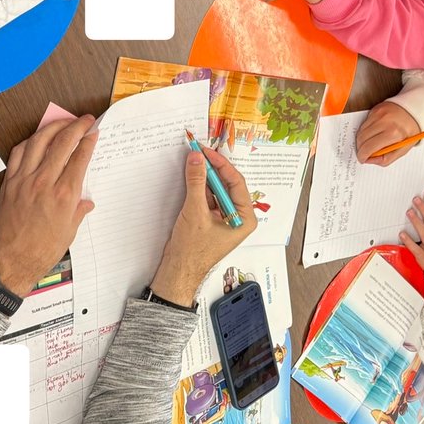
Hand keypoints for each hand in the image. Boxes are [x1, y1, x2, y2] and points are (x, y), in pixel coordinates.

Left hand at [0, 116, 97, 295]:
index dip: (88, 140)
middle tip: (84, 120)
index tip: (93, 132)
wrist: (12, 261)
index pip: (79, 158)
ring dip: (53, 127)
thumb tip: (86, 202)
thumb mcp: (70, 232)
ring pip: (39, 142)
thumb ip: (79, 211)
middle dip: (76, 127)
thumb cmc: (42, 251)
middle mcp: (44, 183)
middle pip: (62, 143)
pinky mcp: (9, 183)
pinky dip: (29, 142)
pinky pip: (18, 153)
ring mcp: (24, 180)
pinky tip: (37, 139)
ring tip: (63, 122)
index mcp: (64, 196)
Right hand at [150, 147, 256, 305]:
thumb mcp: (195, 212)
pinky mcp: (212, 218)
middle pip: (227, 184)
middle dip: (213, 169)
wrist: (179, 270)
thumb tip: (197, 159)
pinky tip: (191, 175)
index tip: (207, 152)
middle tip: (199, 153)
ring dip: (205, 176)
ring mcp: (225, 217)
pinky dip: (199, 186)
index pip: (236, 183)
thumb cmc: (192, 251)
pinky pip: (208, 197)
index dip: (221, 165)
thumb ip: (196, 183)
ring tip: (193, 160)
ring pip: (217, 189)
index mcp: (244, 218)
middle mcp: (238, 216)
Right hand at [356, 101, 420, 165]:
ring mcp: (379, 114)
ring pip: (361, 130)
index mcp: (393, 133)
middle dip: (361, 148)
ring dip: (362, 139)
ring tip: (371, 142)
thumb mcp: (403, 149)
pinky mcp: (376, 109)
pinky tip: (375, 131)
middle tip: (365, 152)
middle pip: (361, 139)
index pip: (368, 147)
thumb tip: (369, 160)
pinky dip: (366, 130)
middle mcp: (384, 122)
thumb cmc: (411, 130)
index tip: (362, 158)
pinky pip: (364, 123)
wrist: (417, 111)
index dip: (362, 156)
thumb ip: (386, 158)